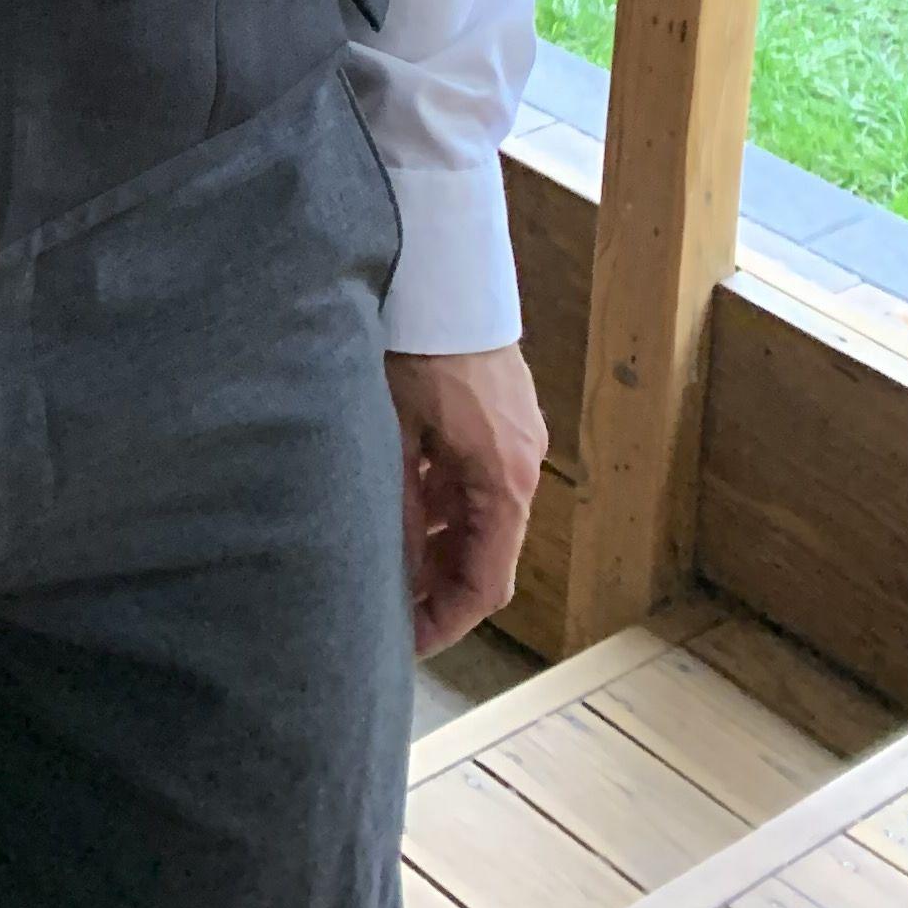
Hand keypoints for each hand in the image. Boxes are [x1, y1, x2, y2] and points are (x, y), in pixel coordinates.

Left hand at [385, 343, 544, 657]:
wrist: (439, 264)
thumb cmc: (415, 344)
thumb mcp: (392, 432)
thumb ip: (395, 506)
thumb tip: (386, 572)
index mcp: (504, 481)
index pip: (486, 583)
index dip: (445, 621)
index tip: (406, 643)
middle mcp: (521, 464)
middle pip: (486, 552)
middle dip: (439, 586)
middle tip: (387, 605)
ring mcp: (514, 436)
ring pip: (478, 513)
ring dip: (438, 541)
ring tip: (387, 556)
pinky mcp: (499, 411)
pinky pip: (475, 475)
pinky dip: (442, 498)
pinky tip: (401, 496)